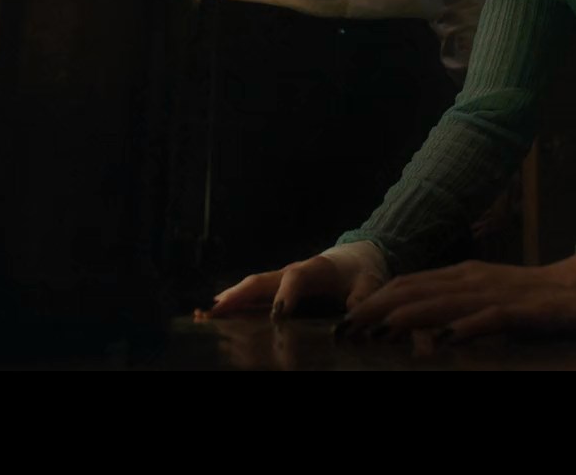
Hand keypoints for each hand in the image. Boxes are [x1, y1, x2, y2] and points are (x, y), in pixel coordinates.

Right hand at [205, 253, 386, 319]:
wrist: (355, 257)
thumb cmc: (361, 273)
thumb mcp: (370, 284)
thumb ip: (363, 298)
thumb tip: (353, 319)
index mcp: (315, 269)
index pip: (295, 279)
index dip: (285, 295)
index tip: (276, 315)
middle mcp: (292, 272)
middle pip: (261, 281)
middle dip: (239, 296)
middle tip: (215, 311)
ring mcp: (281, 279)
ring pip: (251, 288)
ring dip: (229, 300)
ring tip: (205, 315)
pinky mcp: (277, 287)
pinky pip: (253, 294)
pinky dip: (234, 302)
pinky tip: (216, 314)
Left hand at [339, 254, 575, 343]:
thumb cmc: (534, 298)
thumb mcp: (485, 297)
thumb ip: (452, 305)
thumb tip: (411, 325)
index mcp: (461, 275)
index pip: (407, 285)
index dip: (373, 301)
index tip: (343, 320)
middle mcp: (473, 279)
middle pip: (416, 291)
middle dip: (377, 309)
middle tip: (346, 329)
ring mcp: (497, 294)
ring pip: (444, 302)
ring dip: (409, 317)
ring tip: (378, 331)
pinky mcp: (523, 311)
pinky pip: (490, 319)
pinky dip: (466, 328)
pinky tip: (447, 340)